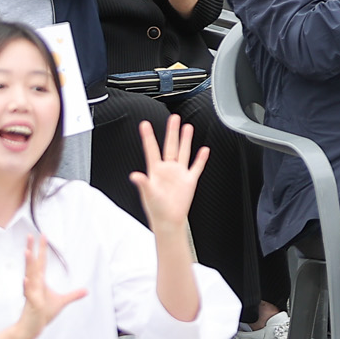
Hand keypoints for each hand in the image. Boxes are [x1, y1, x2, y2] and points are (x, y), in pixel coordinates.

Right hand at [13, 235, 87, 338]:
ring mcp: (32, 293)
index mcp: (40, 281)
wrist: (33, 328)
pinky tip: (26, 279)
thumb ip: (74, 295)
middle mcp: (34, 284)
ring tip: (27, 252)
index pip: (41, 262)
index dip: (42, 249)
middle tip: (29, 235)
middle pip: (34, 264)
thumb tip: (86, 291)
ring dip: (28, 264)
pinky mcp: (32, 303)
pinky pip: (29, 293)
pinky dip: (27, 286)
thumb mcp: (62, 302)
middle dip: (32, 250)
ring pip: (30, 275)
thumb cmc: (43, 314)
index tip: (42, 235)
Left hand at [128, 111, 208, 230]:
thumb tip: (135, 176)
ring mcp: (179, 174)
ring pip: (183, 152)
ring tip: (187, 127)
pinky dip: (201, 158)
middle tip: (173, 118)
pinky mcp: (189, 180)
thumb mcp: (148, 194)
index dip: (148, 137)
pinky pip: (196, 167)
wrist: (169, 220)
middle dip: (172, 132)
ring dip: (185, 140)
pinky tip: (204, 149)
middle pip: (170, 146)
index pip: (152, 150)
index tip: (144, 124)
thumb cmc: (156, 209)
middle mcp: (168, 169)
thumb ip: (143, 183)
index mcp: (156, 170)